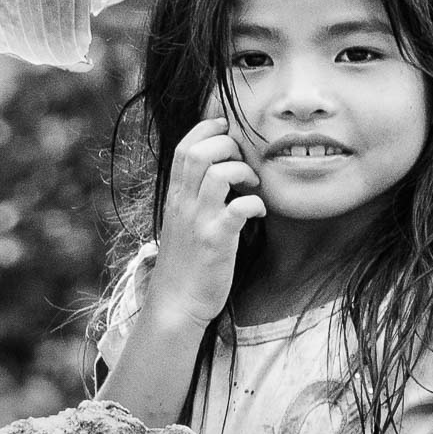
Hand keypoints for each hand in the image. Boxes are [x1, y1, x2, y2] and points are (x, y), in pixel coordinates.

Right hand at [145, 116, 264, 325]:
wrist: (175, 303)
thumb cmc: (184, 264)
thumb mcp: (181, 223)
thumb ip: (193, 198)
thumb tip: (216, 176)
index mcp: (175, 197)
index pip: (183, 147)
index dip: (206, 130)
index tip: (227, 130)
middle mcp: (183, 204)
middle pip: (200, 152)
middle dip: (227, 145)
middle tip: (243, 161)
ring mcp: (199, 221)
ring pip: (219, 173)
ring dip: (243, 171)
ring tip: (252, 185)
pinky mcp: (216, 240)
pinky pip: (239, 208)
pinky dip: (255, 203)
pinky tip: (257, 212)